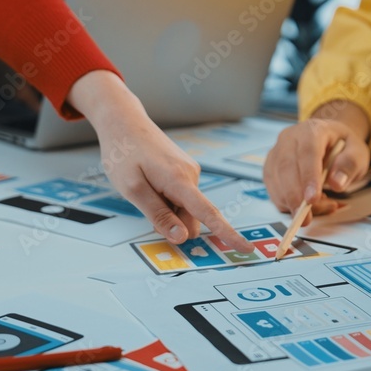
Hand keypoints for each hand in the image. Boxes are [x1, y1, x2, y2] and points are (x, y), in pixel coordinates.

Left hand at [68, 71, 252, 251]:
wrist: (124, 121)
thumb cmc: (123, 153)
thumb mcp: (132, 189)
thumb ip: (158, 215)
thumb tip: (182, 237)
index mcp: (180, 180)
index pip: (209, 214)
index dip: (227, 234)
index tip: (246, 248)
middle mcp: (191, 176)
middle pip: (193, 218)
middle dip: (174, 224)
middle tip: (146, 208)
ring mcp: (189, 172)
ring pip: (185, 209)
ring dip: (168, 211)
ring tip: (145, 190)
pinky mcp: (185, 171)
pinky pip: (182, 197)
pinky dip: (168, 200)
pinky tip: (151, 185)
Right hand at [264, 101, 370, 225]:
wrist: (330, 141)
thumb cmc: (342, 147)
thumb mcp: (357, 153)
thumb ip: (350, 165)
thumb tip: (336, 183)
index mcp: (313, 130)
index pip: (307, 153)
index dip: (308, 177)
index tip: (312, 199)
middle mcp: (290, 138)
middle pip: (286, 168)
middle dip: (295, 197)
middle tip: (306, 218)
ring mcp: (277, 152)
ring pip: (276, 181)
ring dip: (292, 202)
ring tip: (320, 206)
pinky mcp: (271, 168)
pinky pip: (273, 190)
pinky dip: (287, 203)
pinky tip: (307, 205)